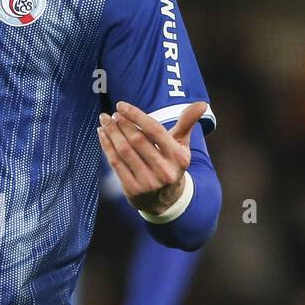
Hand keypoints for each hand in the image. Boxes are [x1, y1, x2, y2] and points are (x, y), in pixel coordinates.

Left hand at [98, 100, 207, 214]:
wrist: (165, 200)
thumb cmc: (171, 164)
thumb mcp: (182, 146)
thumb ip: (187, 123)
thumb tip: (202, 104)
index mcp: (178, 157)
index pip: (155, 130)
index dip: (136, 115)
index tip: (121, 105)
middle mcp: (164, 170)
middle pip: (137, 140)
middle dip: (121, 124)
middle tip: (111, 114)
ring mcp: (148, 182)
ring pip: (124, 151)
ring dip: (111, 133)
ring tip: (104, 121)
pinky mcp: (133, 189)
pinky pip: (116, 164)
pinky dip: (107, 147)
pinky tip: (102, 135)